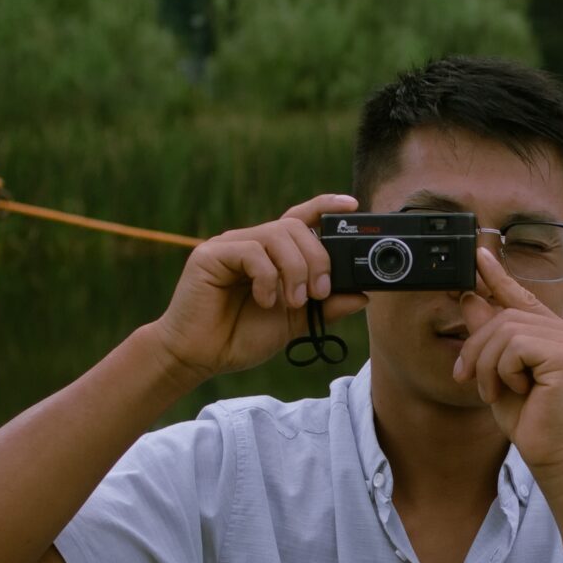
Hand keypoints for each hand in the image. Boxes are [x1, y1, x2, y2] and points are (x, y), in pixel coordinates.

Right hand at [152, 195, 368, 378]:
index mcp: (272, 254)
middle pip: (296, 227)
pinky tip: (263, 301)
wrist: (201, 356)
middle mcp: (252, 243)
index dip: (326, 206)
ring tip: (293, 301)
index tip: (353, 205)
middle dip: (317, 259)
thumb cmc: (241, 335)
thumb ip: (326, 307)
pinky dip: (267, 277)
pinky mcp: (210, 255)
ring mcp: (230, 245)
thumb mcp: (295, 321)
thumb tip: (362, 295)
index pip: (301, 218)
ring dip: (295, 269)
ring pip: (276, 235)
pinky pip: (251, 251)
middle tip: (319, 293)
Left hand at [454, 247, 562, 474]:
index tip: (478, 255)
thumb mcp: (499, 373)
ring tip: (494, 391)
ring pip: (506, 330)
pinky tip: (516, 390)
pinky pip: (515, 346)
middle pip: (505, 316)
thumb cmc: (530, 420)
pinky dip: (503, 371)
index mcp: (559, 335)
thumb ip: (489, 337)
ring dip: (487, 364)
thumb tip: (470, 298)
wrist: (553, 455)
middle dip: (477, 348)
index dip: (498, 277)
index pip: (524, 298)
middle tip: (468, 379)